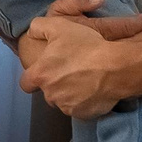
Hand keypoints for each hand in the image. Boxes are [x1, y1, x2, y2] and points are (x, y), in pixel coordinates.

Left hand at [18, 0, 141, 117]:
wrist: (116, 67)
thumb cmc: (86, 46)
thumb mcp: (59, 26)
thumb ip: (38, 27)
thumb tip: (31, 33)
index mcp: (41, 75)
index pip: (26, 83)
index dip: (33, 78)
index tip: (43, 73)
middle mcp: (50, 94)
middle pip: (47, 92)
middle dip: (55, 84)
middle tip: (70, 72)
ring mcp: (67, 106)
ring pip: (63, 101)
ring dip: (69, 93)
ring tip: (84, 79)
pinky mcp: (83, 114)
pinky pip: (79, 109)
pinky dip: (84, 101)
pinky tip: (93, 89)